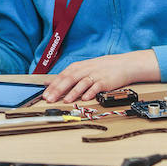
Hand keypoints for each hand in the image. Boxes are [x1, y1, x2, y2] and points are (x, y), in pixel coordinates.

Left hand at [42, 50, 159, 103]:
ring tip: (66, 100)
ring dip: (73, 92)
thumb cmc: (100, 68)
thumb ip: (68, 76)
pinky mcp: (105, 81)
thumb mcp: (83, 68)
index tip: (45, 95)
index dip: (53, 86)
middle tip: (50, 99)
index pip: (62, 76)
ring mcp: (95, 75)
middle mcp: (85, 70)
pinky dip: (90, 92)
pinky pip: (96, 87)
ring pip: (82, 83)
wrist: (121, 65)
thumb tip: (50, 83)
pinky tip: (85, 98)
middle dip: (58, 90)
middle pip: (69, 79)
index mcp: (78, 67)